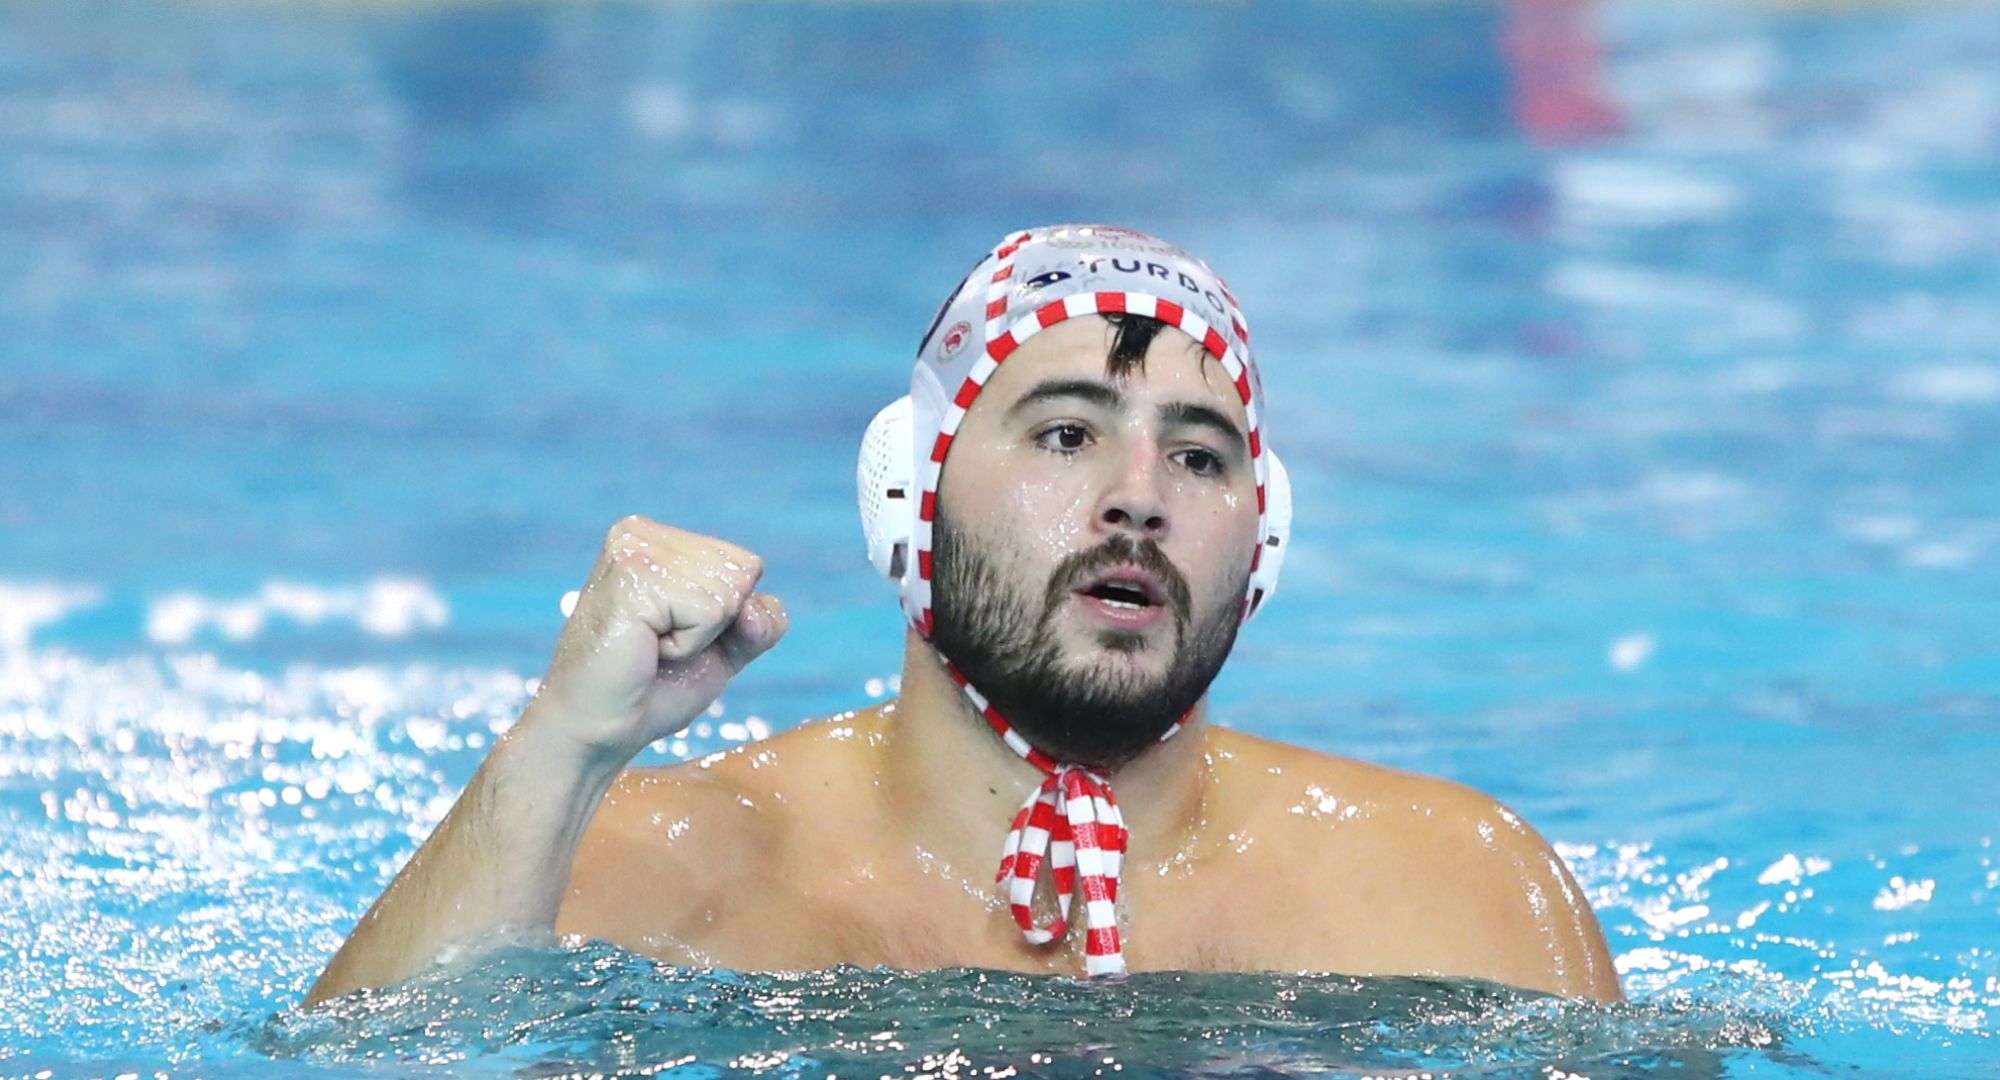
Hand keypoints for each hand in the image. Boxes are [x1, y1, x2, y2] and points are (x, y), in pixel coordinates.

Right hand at [524, 516, 788, 764]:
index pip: (746, 564)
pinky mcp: (633, 578)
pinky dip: (688, 645)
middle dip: (714, 626)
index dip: (725, 617)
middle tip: (656, 646)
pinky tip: (644, 648)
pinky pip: (710, 611)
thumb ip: (758, 622)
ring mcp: (634, 551)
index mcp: (657, 538)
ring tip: (648, 646)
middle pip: (743, 572)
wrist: (595, 732)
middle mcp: (641, 534)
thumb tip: (753, 608)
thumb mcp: (722, 649)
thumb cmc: (651, 691)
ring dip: (698, 637)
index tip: (670, 635)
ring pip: (729, 592)